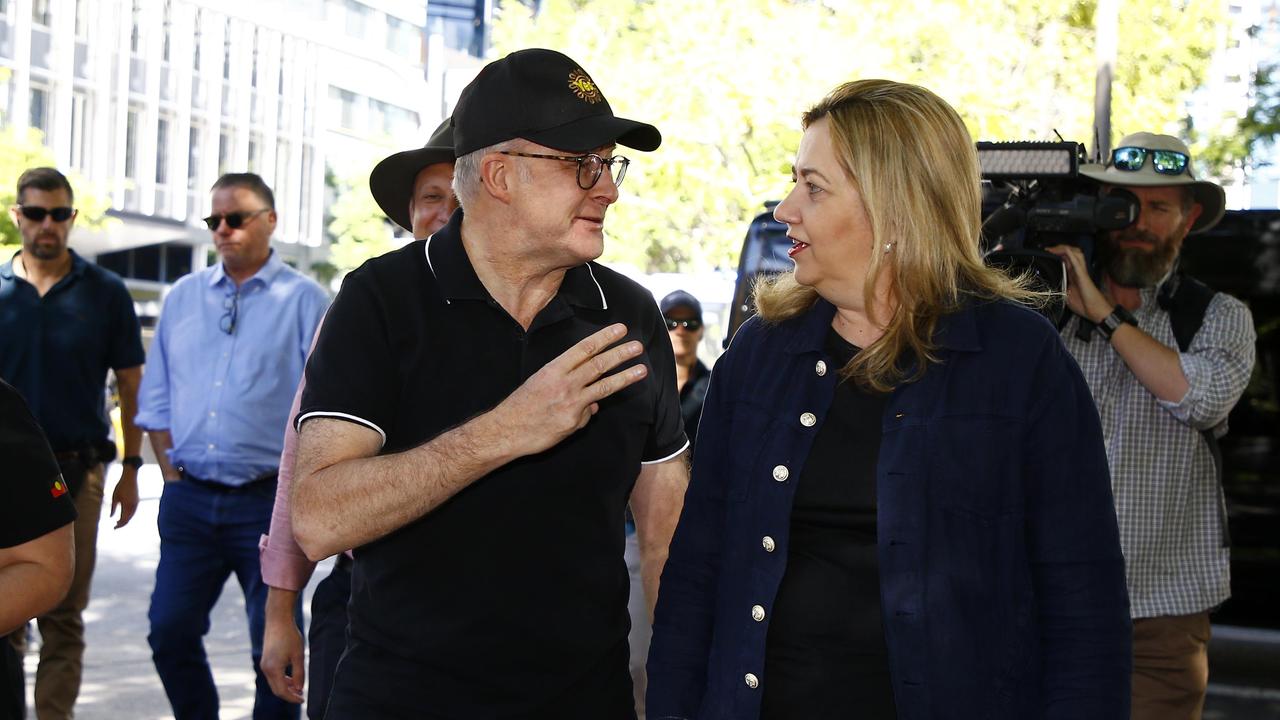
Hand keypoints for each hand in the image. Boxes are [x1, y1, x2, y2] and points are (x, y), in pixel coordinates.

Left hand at [111, 468, 139, 528]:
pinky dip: (129, 515)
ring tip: (118, 521)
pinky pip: (133, 511)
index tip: (113, 528)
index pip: (124, 519)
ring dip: (126, 520)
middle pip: (129, 519)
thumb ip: (113, 508)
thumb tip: (110, 517)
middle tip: (114, 526)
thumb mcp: (114, 497)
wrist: (130, 477)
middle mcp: (134, 506)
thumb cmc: (120, 486)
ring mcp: (137, 503)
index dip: (119, 525)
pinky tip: (123, 515)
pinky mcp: (137, 501)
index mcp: (127, 505)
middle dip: (122, 524)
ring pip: (132, 516)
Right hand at [260, 601, 305, 703]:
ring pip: (274, 683)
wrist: (278, 620)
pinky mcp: (265, 660)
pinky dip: (281, 680)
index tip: (303, 700)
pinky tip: (291, 679)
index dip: (292, 698)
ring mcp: (264, 665)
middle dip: (288, 695)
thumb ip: (299, 674)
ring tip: (298, 688)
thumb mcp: (298, 655)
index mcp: (273, 669)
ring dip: (285, 688)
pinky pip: (272, 676)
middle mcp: (266, 669)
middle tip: (301, 696)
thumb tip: (299, 689)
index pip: (282, 691)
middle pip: (276, 690)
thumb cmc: (290, 636)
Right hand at [492, 323, 647, 458]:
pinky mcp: (572, 421)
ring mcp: (570, 402)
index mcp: (554, 369)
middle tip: (637, 345)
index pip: (584, 349)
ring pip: (603, 387)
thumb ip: (566, 383)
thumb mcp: (540, 384)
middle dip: (620, 354)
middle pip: (598, 364)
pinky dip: (584, 414)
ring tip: (641, 370)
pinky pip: (586, 415)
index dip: (604, 338)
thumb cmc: (521, 405)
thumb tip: (592, 400)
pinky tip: (570, 418)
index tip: (620, 329)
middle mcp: (564, 382)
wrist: (506, 431)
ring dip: (625, 377)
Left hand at [1044, 245, 1111, 321]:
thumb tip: (1049, 288)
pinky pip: (1077, 261)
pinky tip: (1063, 251)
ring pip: (1076, 253)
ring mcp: (1081, 272)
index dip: (1056, 254)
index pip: (1065, 259)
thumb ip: (1060, 288)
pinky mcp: (1083, 275)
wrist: (1095, 311)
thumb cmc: (1084, 305)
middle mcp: (1078, 271)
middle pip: (1071, 253)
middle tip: (1047, 249)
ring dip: (1063, 248)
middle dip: (1059, 248)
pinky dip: (1070, 254)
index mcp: (1073, 275)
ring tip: (1053, 249)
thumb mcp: (1066, 295)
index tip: (1045, 254)